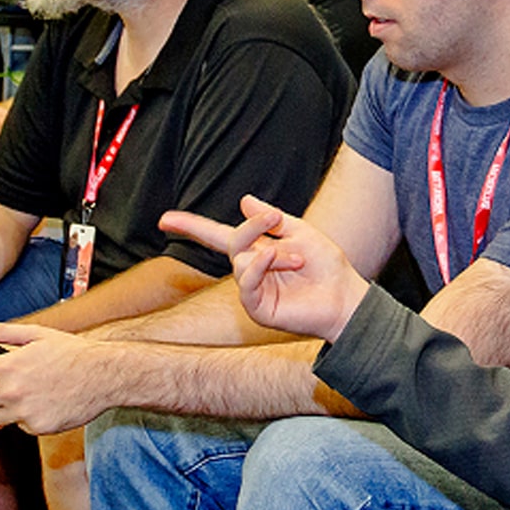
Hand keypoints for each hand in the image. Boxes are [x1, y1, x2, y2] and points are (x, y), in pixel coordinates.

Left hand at [0, 322, 107, 433]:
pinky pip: (16, 426)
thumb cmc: (70, 352)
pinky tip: (36, 403)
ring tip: (15, 395)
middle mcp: (12, 390)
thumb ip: (0, 333)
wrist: (103, 376)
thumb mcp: (35, 334)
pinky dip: (19, 418)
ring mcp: (24, 411)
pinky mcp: (36, 428)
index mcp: (8, 365)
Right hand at [160, 195, 368, 342]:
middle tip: (274, 219)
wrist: (344, 296)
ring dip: (271, 253)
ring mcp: (252, 291)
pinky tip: (281, 260)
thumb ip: (272, 220)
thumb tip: (243, 200)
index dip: (191, 227)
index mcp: (257, 251)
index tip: (164, 220)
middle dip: (251, 228)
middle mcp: (250, 271)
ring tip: (297, 258)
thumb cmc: (326, 267)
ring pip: (240, 261)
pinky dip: (261, 266)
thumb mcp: (301, 232)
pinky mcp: (258, 309)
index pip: (217, 237)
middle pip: (232, 242)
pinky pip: (246, 283)